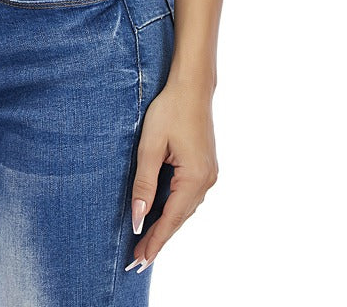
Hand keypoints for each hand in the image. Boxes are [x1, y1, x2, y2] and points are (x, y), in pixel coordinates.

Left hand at [124, 84, 218, 273]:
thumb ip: (144, 183)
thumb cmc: (169, 110)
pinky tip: (161, 215)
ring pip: (185, 208)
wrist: (191, 87)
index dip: (155, 240)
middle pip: (180, 217)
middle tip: (138, 258)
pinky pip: (188, 196)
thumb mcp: (150, 146)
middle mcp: (207, 180)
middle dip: (159, 238)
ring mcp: (209, 174)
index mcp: (195, 177)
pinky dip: (174, 209)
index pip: (171, 218)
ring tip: (146, 242)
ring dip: (166, 225)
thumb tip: (138, 217)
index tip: (140, 259)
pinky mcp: (205, 167)